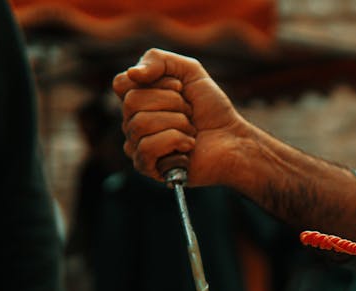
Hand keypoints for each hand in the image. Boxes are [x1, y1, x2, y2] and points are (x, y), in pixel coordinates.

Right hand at [113, 48, 252, 186]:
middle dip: (172, 102)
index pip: (121, 83)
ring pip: (140, 124)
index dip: (156, 82)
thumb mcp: (189, 71)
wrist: (233, 139)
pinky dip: (175, 142)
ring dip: (178, 123)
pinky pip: (147, 148)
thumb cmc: (212, 109)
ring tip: (191, 130)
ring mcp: (137, 145)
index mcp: (138, 100)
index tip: (180, 88)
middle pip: (132, 102)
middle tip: (190, 112)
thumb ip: (158, 59)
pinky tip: (188, 146)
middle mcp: (132, 122)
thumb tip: (132, 73)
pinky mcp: (147, 167)